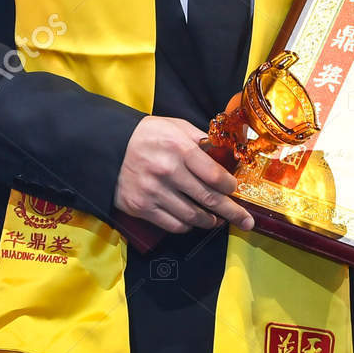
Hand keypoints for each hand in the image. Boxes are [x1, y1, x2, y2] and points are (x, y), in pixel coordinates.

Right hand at [114, 116, 255, 233]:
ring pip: (192, 216)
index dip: (229, 186)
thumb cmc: (146, 135)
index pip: (214, 174)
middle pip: (208, 199)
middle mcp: (168, 172)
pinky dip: (187, 225)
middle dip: (232, 212)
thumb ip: (199, 140)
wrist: (107, 147)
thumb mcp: (175, 126)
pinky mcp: (141, 207)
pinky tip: (193, 221)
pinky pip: (172, 224)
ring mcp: (153, 192)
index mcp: (179, 148)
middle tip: (247, 222)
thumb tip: (223, 154)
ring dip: (209, 221)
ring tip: (217, 220)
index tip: (235, 189)